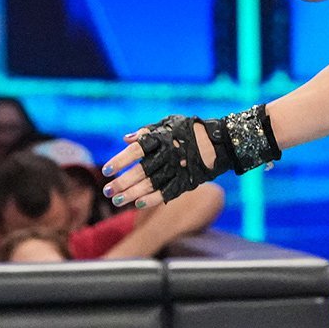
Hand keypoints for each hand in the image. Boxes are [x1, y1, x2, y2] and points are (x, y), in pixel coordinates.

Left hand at [102, 115, 218, 210]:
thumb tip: (125, 139)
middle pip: (141, 171)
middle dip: (122, 182)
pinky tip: (138, 204)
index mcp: (162, 138)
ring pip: (151, 185)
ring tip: (117, 201)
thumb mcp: (169, 123)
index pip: (136, 151)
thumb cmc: (190, 129)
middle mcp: (168, 155)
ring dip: (132, 194)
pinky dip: (152, 199)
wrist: (222, 141)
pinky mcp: (186, 181)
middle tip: (107, 191)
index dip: (120, 161)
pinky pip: (167, 193)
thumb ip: (147, 130)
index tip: (106, 170)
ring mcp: (178, 169)